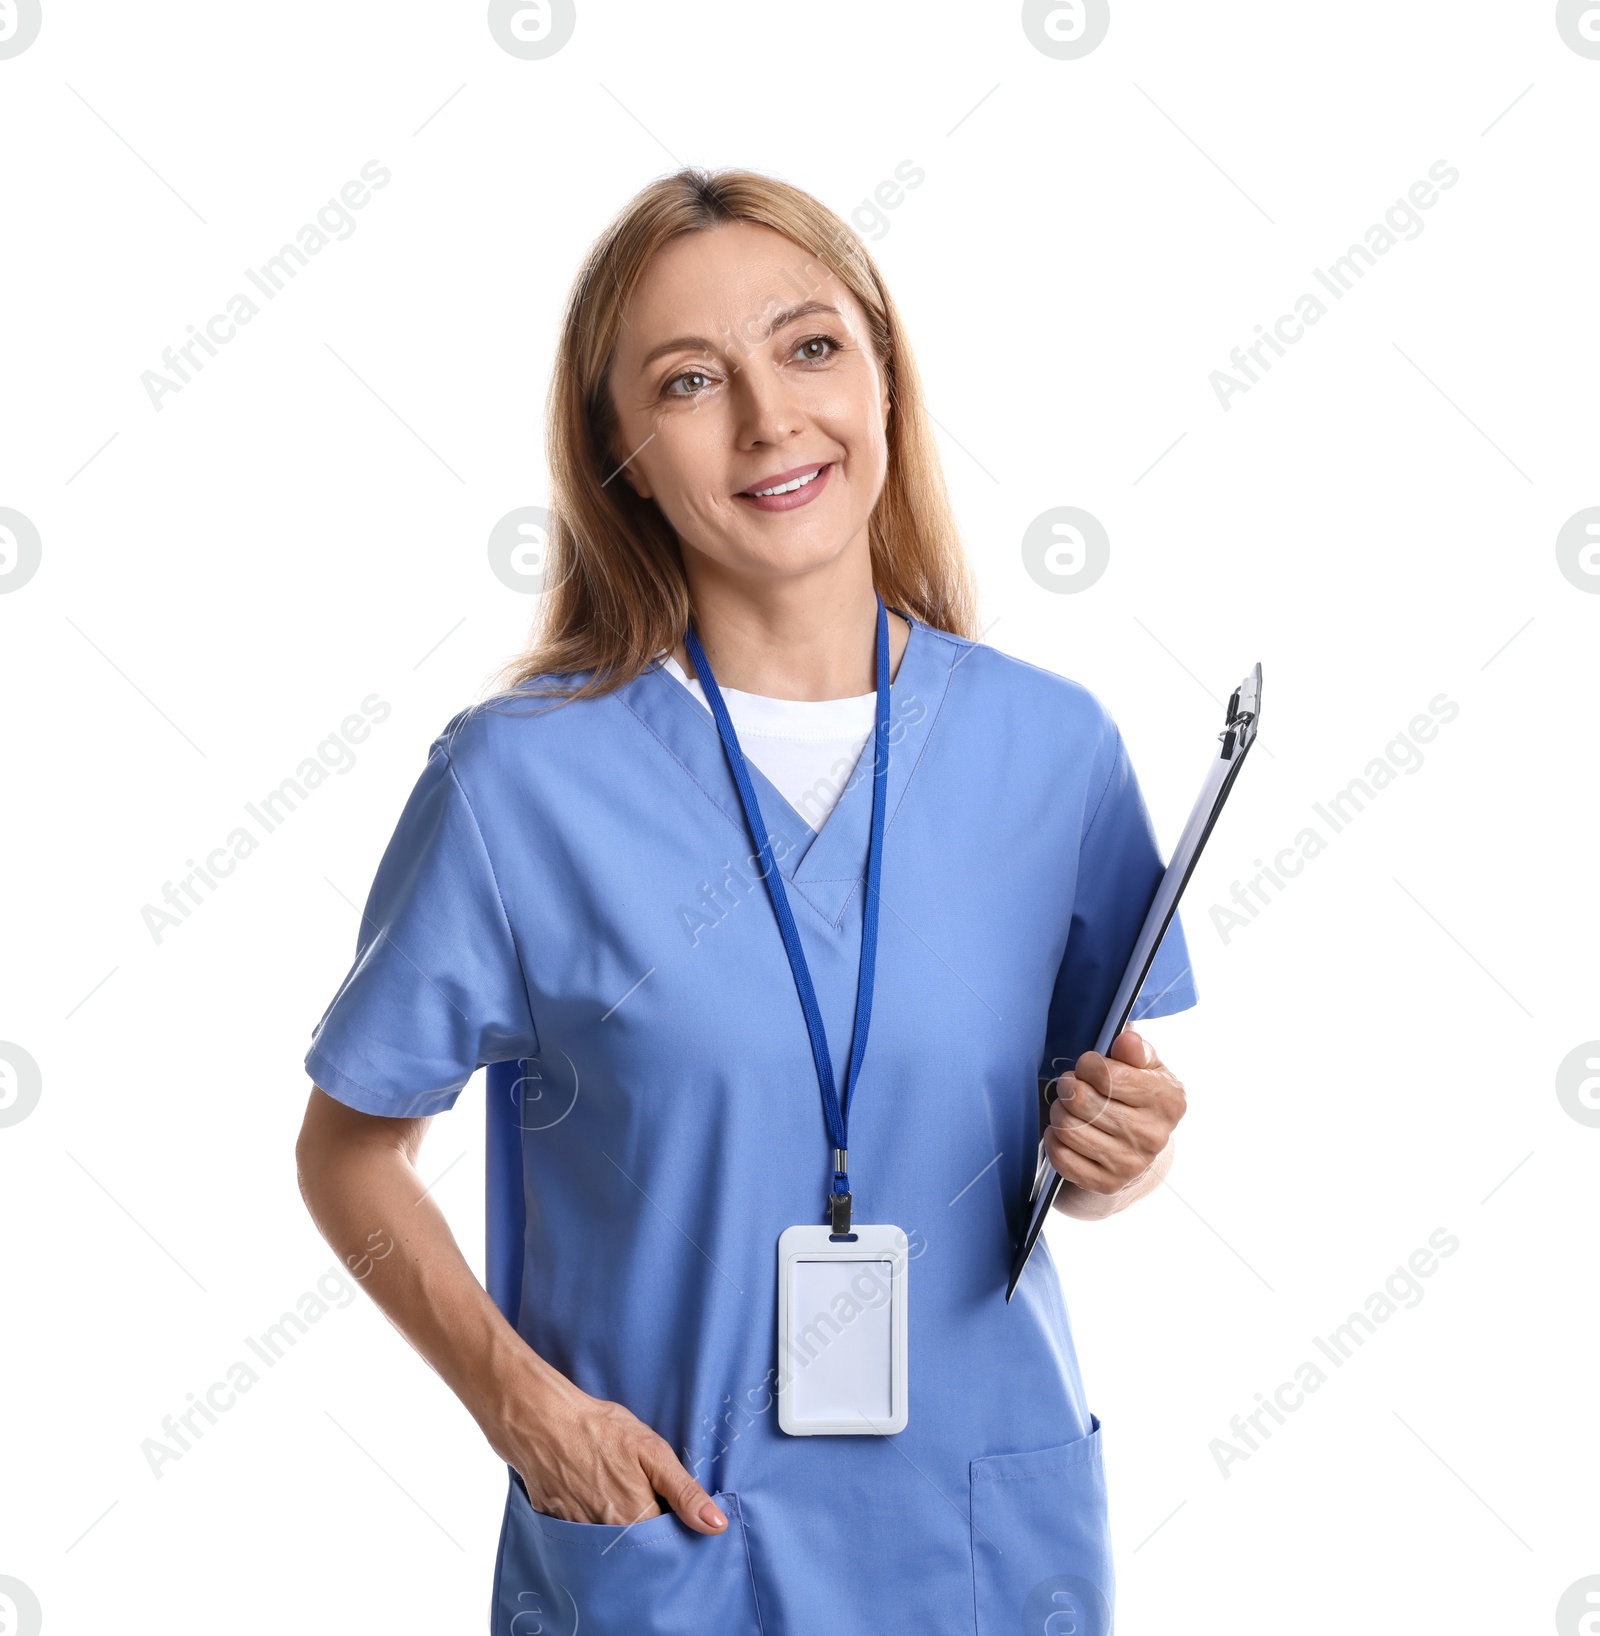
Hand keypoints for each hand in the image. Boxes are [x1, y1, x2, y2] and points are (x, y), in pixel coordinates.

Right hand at [488, 1367, 727, 1534]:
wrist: (541, 1420)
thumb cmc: (599, 1430)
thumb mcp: (652, 1451)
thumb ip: (685, 1492)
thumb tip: (717, 1525)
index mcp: (636, 1521)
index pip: (665, 1544)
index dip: (673, 1529)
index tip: (672, 1510)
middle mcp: (607, 1537)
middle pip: (636, 1549)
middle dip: (645, 1530)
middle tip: (639, 1494)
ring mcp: (578, 1535)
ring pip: (608, 1544)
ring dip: (616, 1528)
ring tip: (612, 1491)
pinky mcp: (555, 1526)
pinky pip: (580, 1536)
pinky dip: (588, 1521)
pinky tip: (588, 1492)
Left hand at [1045, 1028, 1184, 1194]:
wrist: (1142, 1148)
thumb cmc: (1139, 1096)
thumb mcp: (1146, 1067)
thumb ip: (1136, 1050)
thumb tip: (1127, 1038)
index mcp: (1168, 1100)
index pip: (1108, 1075)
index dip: (1087, 1064)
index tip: (1087, 1065)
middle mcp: (1152, 1135)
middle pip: (1082, 1101)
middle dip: (1068, 1087)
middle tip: (1071, 1085)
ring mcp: (1130, 1164)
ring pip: (1067, 1128)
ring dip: (1059, 1112)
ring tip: (1068, 1107)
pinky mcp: (1107, 1184)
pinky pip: (1062, 1158)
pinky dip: (1054, 1140)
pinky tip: (1063, 1132)